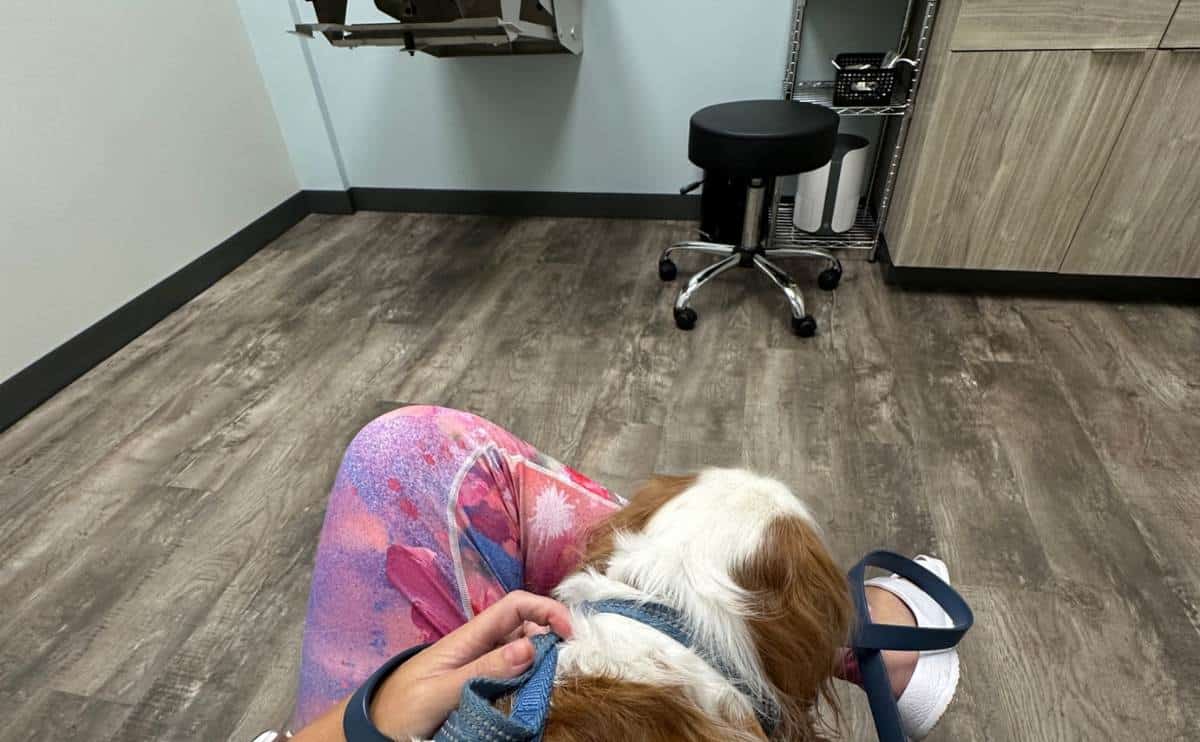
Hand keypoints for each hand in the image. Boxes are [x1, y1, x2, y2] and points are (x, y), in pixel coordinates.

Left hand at [370, 591, 572, 739]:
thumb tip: (530, 648)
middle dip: (550, 639)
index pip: (515, 606)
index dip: (546, 610)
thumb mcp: (443, 690)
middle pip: (525, 628)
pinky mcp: (479, 685)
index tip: (570, 635)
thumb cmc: (403, 705)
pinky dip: (528, 682)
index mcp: (469, 636)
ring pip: (522, 652)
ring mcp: (480, 665)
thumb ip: (484, 670)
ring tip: (552, 684)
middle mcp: (479, 645)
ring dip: (541, 662)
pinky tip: (533, 696)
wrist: (375, 727)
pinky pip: (512, 676)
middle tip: (567, 666)